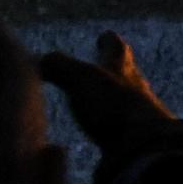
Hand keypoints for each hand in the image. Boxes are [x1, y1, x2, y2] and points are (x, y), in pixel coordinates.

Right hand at [35, 32, 171, 150]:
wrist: (145, 148)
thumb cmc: (115, 105)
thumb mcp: (81, 78)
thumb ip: (59, 66)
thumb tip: (37, 58)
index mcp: (123, 71)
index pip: (117, 50)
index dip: (110, 43)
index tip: (107, 35)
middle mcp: (135, 91)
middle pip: (126, 76)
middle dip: (115, 70)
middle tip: (106, 67)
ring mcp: (137, 118)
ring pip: (125, 103)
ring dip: (112, 101)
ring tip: (100, 102)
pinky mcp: (134, 143)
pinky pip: (120, 131)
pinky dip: (109, 128)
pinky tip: (102, 135)